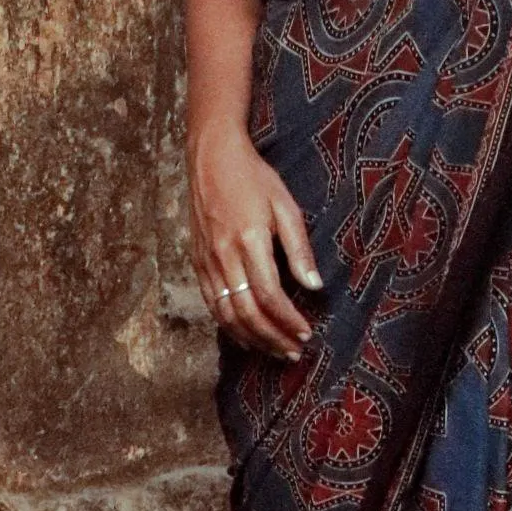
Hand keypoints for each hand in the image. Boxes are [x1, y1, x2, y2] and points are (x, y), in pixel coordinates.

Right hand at [189, 120, 321, 360]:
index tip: (306, 332)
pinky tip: (245, 335)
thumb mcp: (286, 206)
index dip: (288, 320)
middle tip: (293, 352)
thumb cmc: (254, 179)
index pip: (270, 295)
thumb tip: (315, 286)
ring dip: (251, 338)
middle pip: (247, 312)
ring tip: (273, 351)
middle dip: (272, 338)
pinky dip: (229, 325)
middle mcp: (223, 256)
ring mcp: (206, 262)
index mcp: (249, 241)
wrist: (211, 158)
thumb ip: (299, 248)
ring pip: (225, 314)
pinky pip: (211, 304)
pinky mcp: (197, 263)